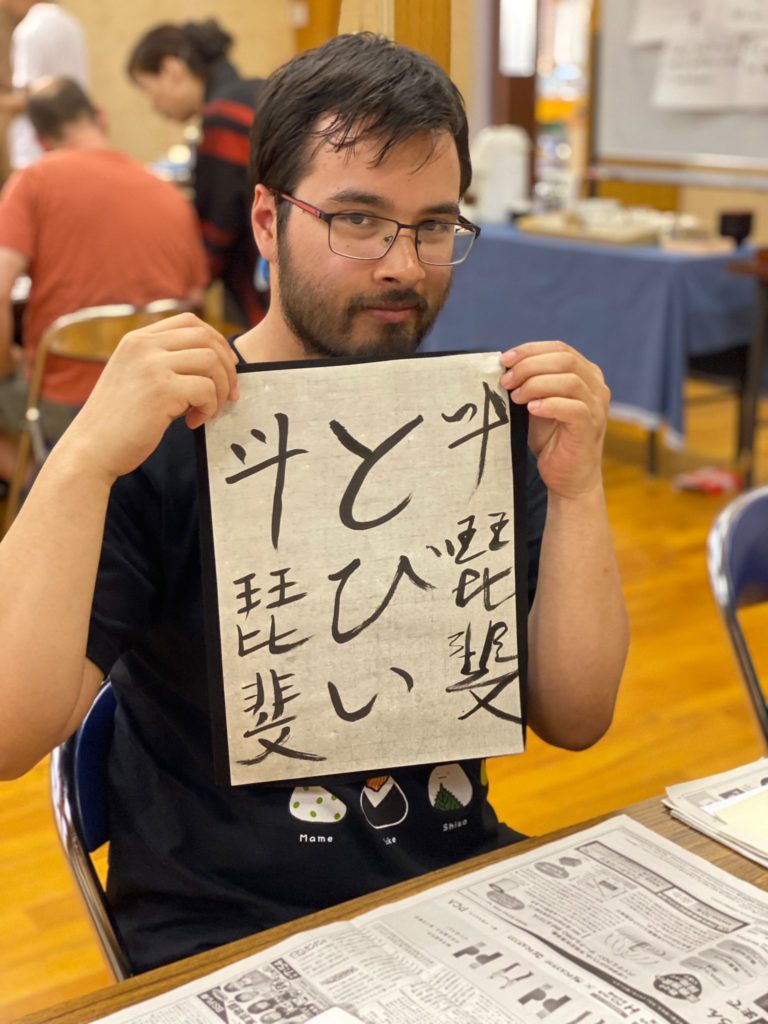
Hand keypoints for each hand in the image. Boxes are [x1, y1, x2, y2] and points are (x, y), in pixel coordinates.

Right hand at [59, 313, 239, 482]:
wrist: (90, 450)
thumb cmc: (118, 423)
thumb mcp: (135, 378)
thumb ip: (163, 363)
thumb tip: (213, 362)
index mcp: (137, 340)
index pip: (190, 322)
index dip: (216, 343)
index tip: (223, 370)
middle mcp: (143, 345)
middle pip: (207, 338)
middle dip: (227, 368)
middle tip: (228, 396)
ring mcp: (151, 365)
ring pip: (212, 361)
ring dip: (220, 390)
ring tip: (206, 412)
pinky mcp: (161, 390)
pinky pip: (207, 389)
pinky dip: (209, 408)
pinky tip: (193, 423)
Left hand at [500, 341, 609, 498]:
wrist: (568, 479)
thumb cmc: (552, 440)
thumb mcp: (537, 405)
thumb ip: (530, 385)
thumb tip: (504, 367)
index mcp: (585, 374)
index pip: (559, 348)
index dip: (530, 350)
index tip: (504, 359)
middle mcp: (596, 387)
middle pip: (564, 360)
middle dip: (529, 366)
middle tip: (506, 381)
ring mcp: (596, 407)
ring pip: (569, 381)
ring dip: (536, 384)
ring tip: (516, 397)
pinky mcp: (591, 427)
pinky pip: (573, 408)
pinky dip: (550, 404)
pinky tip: (532, 409)